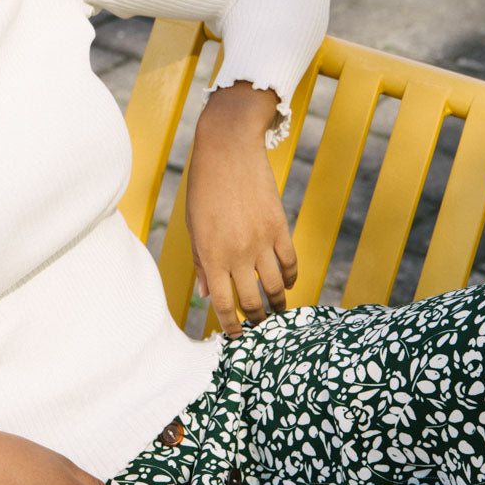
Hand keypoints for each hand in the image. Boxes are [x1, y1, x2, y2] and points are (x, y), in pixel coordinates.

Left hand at [185, 81, 297, 338]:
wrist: (227, 149)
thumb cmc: (203, 187)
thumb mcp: (194, 226)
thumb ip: (202, 262)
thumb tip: (205, 293)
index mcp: (211, 255)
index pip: (221, 303)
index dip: (230, 326)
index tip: (235, 336)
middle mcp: (237, 253)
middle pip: (252, 301)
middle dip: (256, 320)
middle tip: (259, 327)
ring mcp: (261, 241)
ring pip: (275, 288)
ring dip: (277, 305)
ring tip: (277, 313)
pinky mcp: (280, 227)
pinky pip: (290, 263)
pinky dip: (290, 278)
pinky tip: (287, 284)